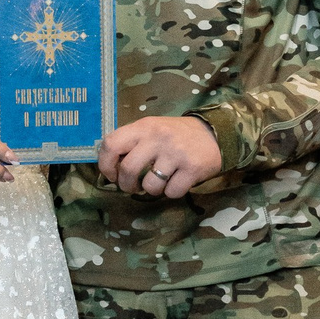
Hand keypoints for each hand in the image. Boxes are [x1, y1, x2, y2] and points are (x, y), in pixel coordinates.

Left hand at [97, 113, 223, 198]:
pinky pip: (172, 192)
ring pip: (150, 186)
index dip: (105, 164)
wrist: (214, 134)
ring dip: (151, 190)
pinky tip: (177, 181)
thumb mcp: (152, 129)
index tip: (112, 175)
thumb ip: (132, 143)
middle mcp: (158, 137)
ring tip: (159, 182)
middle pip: (128, 169)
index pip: (111, 144)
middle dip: (126, 185)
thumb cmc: (175, 135)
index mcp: (143, 126)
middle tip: (132, 187)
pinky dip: (172, 192)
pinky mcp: (192, 168)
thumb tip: (111, 167)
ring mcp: (176, 153)